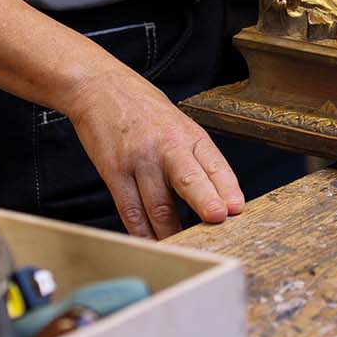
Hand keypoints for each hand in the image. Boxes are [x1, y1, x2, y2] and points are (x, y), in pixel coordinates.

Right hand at [66, 66, 243, 238]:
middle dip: (204, 201)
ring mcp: (138, 160)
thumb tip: (217, 196)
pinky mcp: (114, 171)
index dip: (227, 186)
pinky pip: (130, 210)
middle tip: (217, 220)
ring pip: (158, 204)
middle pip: (188, 178)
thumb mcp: (178, 123)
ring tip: (184, 250)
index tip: (237, 209)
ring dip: (171, 232)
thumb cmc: (143, 108)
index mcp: (188, 134)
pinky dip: (142, 232)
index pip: (214, 162)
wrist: (100, 87)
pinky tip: (151, 243)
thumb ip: (195, 157)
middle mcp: (165, 146)